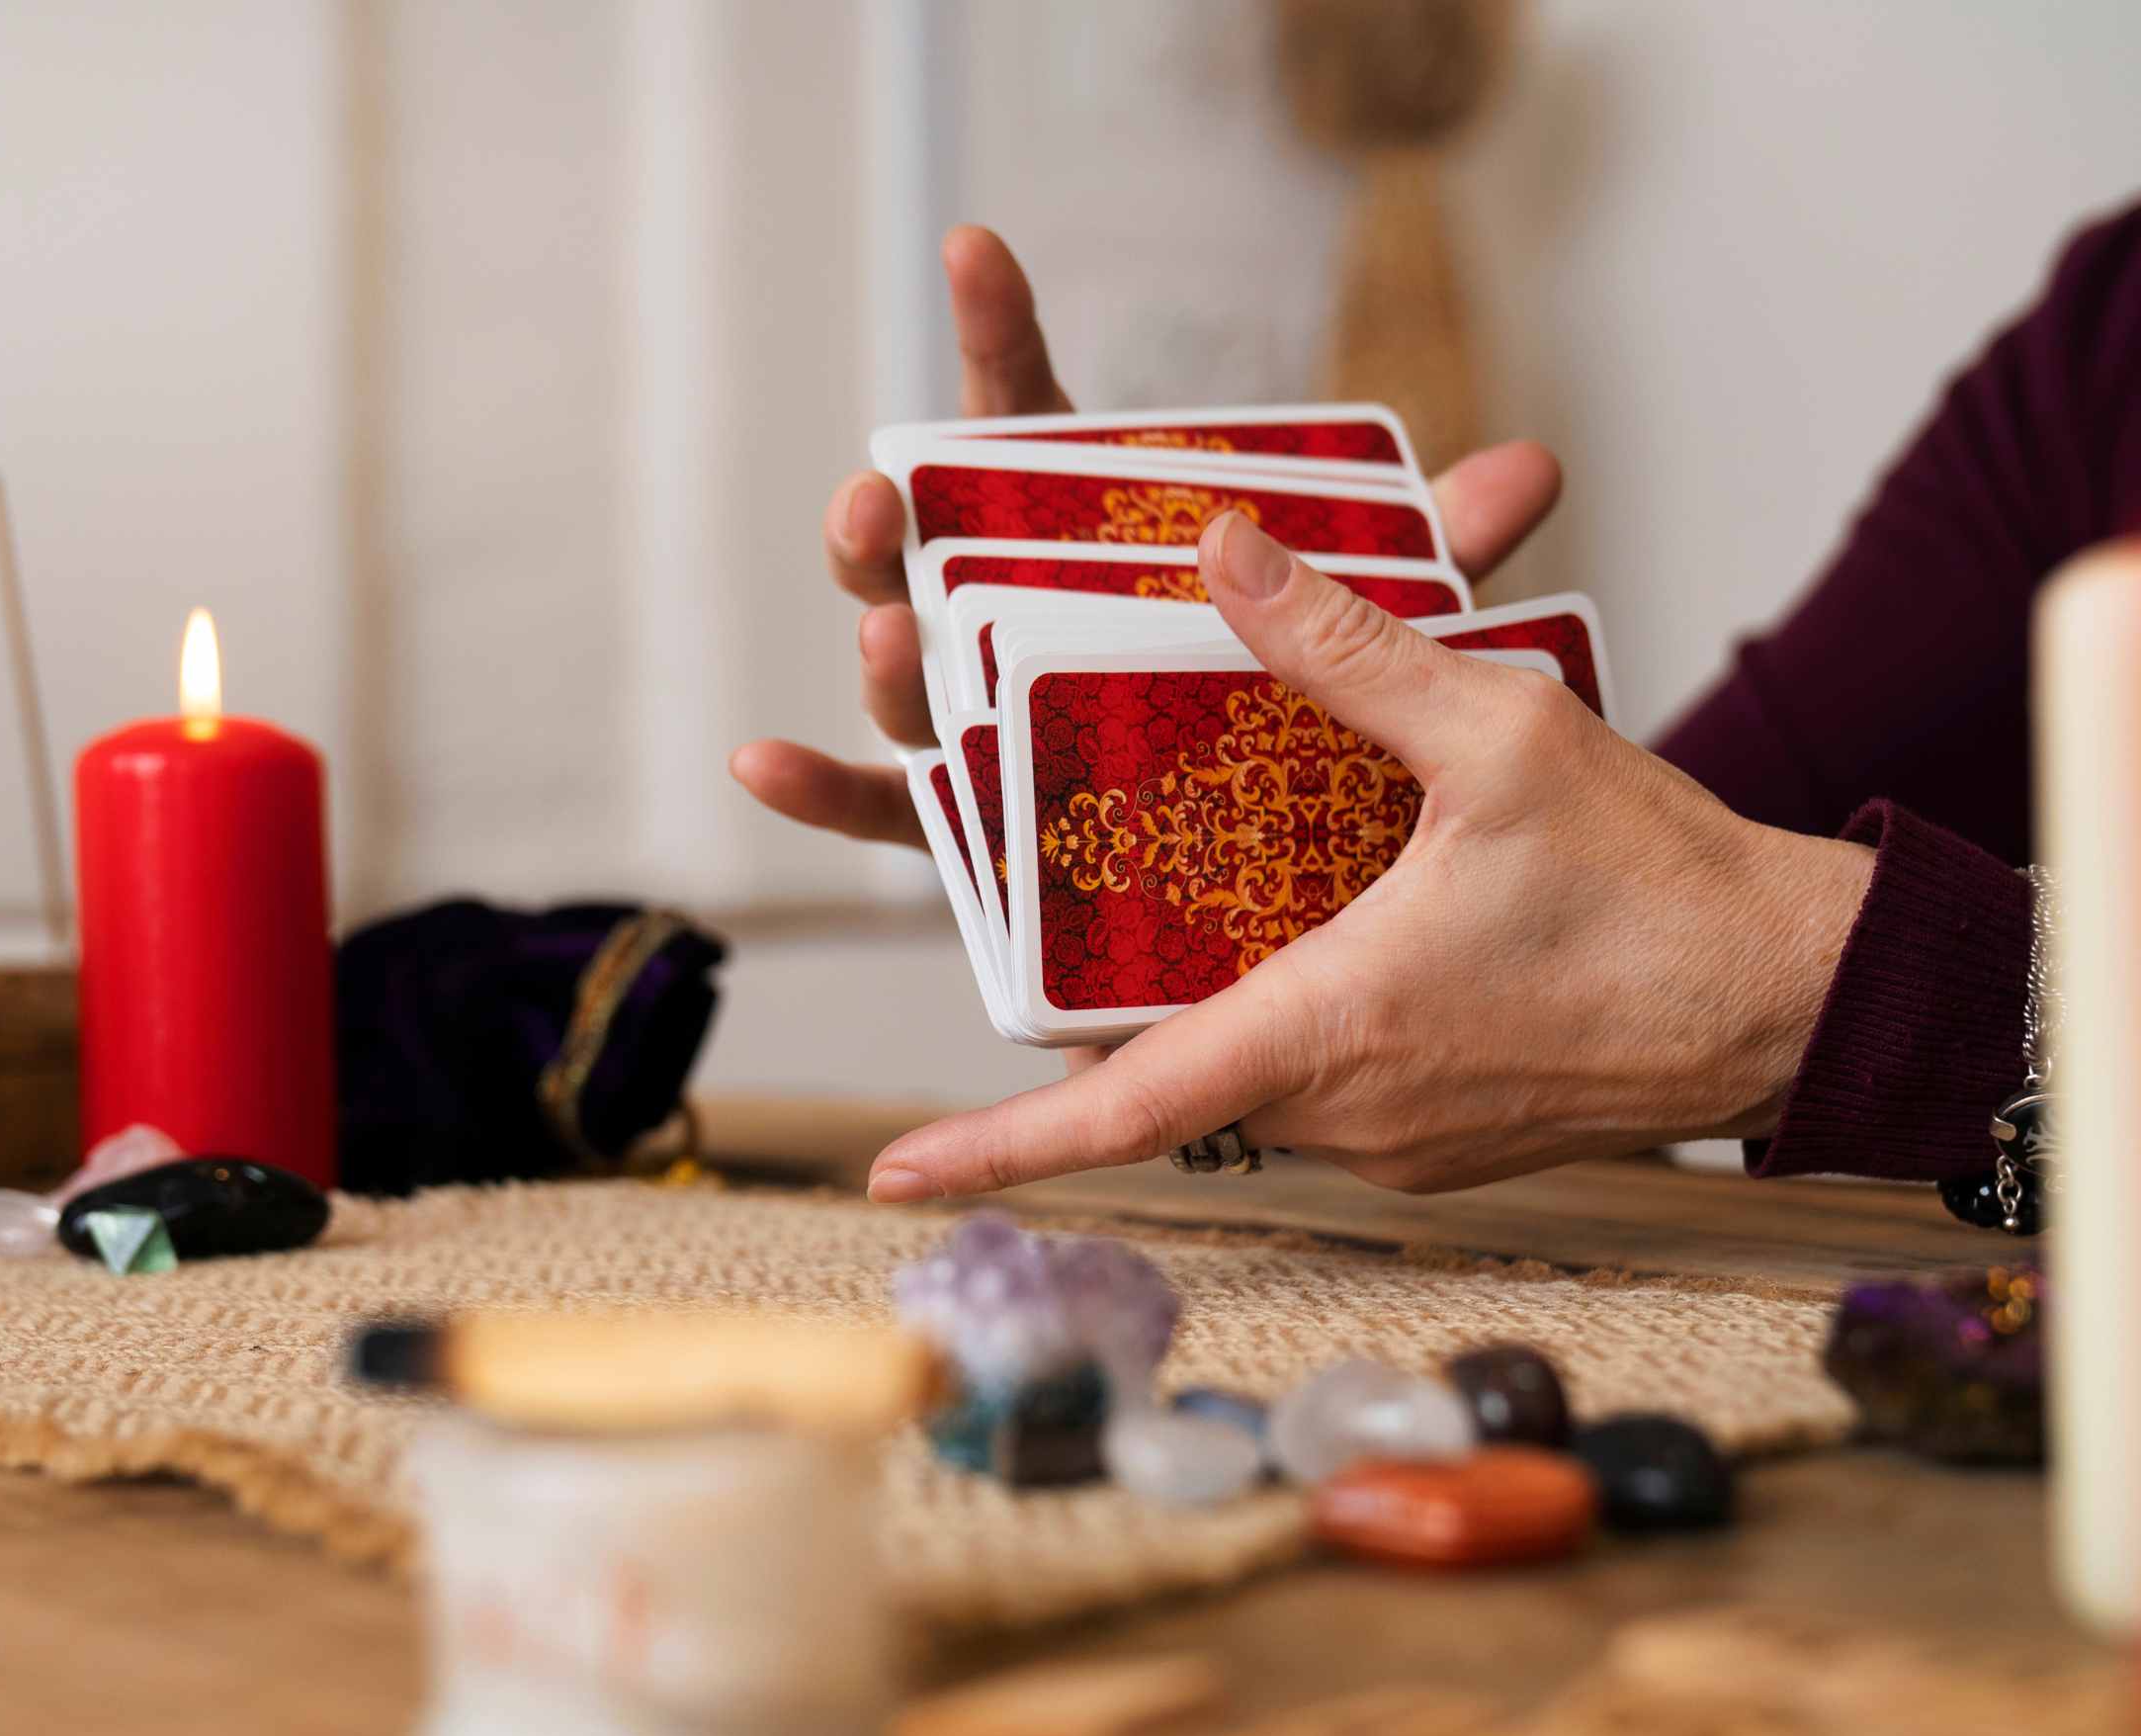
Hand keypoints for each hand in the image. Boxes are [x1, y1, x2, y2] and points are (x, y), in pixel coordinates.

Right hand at [727, 225, 1568, 845]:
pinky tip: (758, 760)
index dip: (1000, 341)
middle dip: (892, 514)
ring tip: (889, 623)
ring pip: (905, 674)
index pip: (1037, 434)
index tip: (973, 253)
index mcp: (1099, 560)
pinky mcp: (979, 843)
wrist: (1303, 926)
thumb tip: (1532, 469)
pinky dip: (817, 792)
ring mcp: (991, 733)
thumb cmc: (1317, 768)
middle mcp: (1022, 633)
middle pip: (937, 550)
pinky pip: (885, 814)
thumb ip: (1430, 572)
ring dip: (872, 639)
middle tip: (884, 493)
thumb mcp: (1388, 658)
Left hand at [863, 509, 1875, 1200]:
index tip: (896, 1176)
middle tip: (1042, 914)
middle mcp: (1343, 1110)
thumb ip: (1347, 650)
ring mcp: (1391, 1139)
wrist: (1799, 996)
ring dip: (1197, 1005)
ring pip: (1241, 1075)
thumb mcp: (1501, 735)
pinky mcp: (1432, 1136)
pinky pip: (1316, 1082)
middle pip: (1161, 1076)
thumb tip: (1223, 552)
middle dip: (1088, 1016)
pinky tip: (1304, 932)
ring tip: (1172, 903)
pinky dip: (1282, 1018)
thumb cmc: (1666, 885)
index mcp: (1333, 1028)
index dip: (997, 1147)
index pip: (1121, 1111)